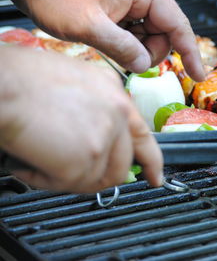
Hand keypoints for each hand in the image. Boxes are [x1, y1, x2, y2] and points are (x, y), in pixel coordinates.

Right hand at [0, 46, 162, 192]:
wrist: (1, 84)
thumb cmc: (22, 78)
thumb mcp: (74, 81)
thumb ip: (96, 108)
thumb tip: (96, 136)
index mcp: (115, 94)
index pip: (143, 136)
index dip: (152, 162)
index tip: (154, 177)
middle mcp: (117, 114)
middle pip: (122, 164)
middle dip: (99, 177)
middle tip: (76, 176)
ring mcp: (104, 137)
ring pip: (98, 179)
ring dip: (69, 178)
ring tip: (43, 162)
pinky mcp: (85, 158)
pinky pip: (69, 185)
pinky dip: (45, 180)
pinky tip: (30, 163)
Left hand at [8, 0, 204, 80]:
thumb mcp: (89, 25)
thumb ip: (122, 47)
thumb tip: (144, 65)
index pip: (178, 25)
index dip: (190, 52)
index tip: (199, 75)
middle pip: (164, 33)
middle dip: (151, 51)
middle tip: (127, 56)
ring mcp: (130, 2)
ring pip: (148, 35)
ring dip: (135, 48)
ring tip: (108, 41)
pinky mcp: (119, 9)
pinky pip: (133, 32)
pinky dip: (125, 43)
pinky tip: (107, 39)